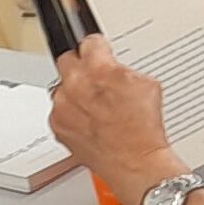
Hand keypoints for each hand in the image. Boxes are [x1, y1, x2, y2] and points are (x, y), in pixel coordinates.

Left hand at [46, 39, 177, 204]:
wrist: (135, 162)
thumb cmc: (142, 129)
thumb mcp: (146, 84)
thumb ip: (122, 67)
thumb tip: (112, 63)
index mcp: (98, 70)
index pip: (90, 42)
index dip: (99, 48)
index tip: (100, 52)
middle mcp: (75, 85)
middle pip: (68, 60)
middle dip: (81, 66)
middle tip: (95, 79)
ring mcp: (63, 106)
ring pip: (62, 86)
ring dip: (75, 92)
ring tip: (96, 107)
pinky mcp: (57, 125)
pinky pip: (59, 109)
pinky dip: (71, 113)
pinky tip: (90, 121)